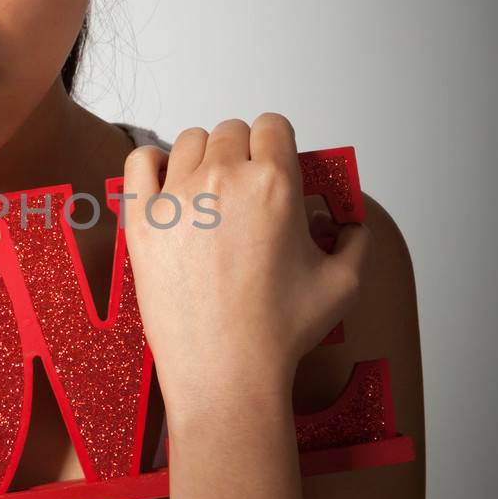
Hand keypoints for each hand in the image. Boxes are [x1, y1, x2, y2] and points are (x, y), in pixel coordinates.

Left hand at [121, 114, 373, 415]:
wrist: (226, 372)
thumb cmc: (279, 332)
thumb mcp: (345, 283)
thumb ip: (356, 238)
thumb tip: (347, 222)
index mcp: (275, 184)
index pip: (273, 126)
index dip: (277, 144)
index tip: (274, 165)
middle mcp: (223, 180)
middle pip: (232, 131)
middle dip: (243, 153)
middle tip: (246, 191)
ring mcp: (177, 198)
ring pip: (190, 141)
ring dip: (203, 157)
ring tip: (211, 194)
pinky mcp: (142, 221)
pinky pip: (141, 161)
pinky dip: (153, 164)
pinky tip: (168, 186)